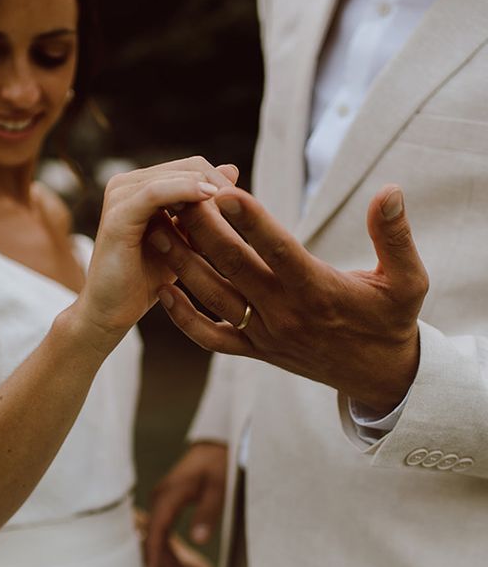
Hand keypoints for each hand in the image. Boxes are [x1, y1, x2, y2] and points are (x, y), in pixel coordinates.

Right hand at [72, 158, 237, 349]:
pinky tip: (210, 199)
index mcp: (141, 187)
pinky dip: (185, 191)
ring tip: (234, 209)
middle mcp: (126, 184)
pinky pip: (156, 192)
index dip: (223, 183)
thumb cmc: (146, 279)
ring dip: (208, 188)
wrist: (111, 312)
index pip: (192, 168)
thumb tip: (231, 170)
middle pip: (187, 166)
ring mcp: (119, 196)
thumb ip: (201, 208)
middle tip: (246, 211)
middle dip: (220, 185)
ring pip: (175, 175)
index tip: (249, 210)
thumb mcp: (183, 240)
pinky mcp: (117, 214)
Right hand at [147, 443, 227, 566]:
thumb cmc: (218, 466)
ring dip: (157, 552)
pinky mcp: (164, 499)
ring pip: (152, 529)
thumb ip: (208, 514)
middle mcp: (160, 496)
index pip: (157, 529)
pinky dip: (159, 541)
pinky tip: (164, 556)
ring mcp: (160, 496)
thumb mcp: (219, 489)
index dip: (155, 553)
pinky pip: (157, 524)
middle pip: (151, 532)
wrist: (213, 448)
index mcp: (170, 494)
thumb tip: (197, 540)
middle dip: (156, 558)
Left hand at [149, 184, 427, 412]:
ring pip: (214, 297)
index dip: (252, 221)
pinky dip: (185, 318)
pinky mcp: (254, 351)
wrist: (377, 375)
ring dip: (183, 264)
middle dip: (202, 230)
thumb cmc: (392, 321)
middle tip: (175, 196)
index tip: (225, 191)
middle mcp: (285, 313)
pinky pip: (211, 337)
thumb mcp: (409, 282)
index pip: (280, 250)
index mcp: (319, 291)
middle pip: (234, 266)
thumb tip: (391, 191)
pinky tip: (164, 290)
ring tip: (156, 231)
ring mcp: (264, 335)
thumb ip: (397, 238)